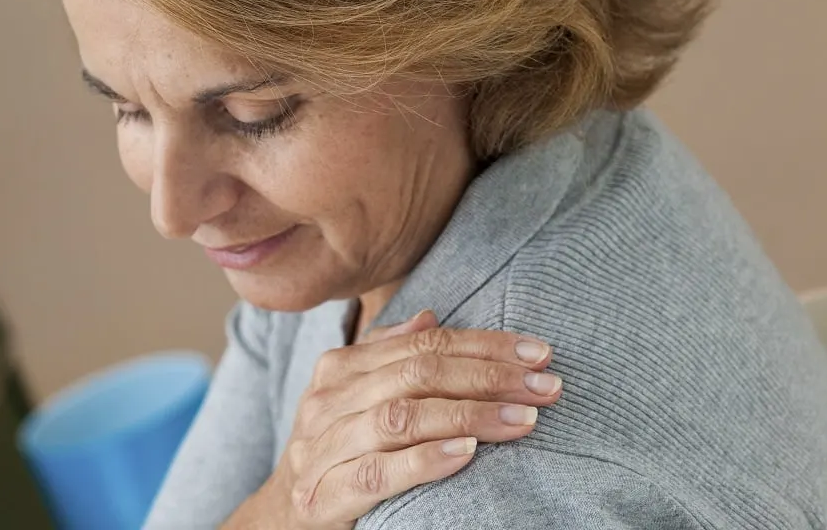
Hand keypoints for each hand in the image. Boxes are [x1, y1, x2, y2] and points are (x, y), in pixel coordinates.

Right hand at [273, 309, 561, 528]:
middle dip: (488, 375)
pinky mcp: (324, 496)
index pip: (424, 344)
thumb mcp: (356, 397)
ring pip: (403, 417)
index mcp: (342, 366)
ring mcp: (323, 446)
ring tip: (522, 418)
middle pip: (418, 373)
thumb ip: (389, 355)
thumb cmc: (336, 451)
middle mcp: (329, 398)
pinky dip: (425, 460)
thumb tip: (431, 318)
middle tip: (546, 384)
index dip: (483, 345)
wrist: (280, 522)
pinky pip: (379, 472)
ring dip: (470, 414)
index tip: (537, 352)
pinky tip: (467, 454)